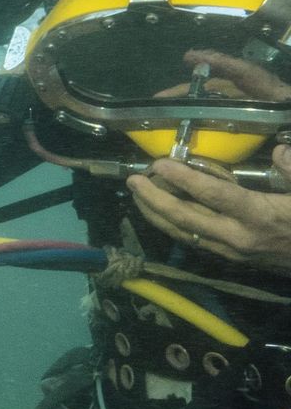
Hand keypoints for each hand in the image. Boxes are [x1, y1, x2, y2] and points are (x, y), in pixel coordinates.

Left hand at [127, 152, 290, 273]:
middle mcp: (238, 237)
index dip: (183, 179)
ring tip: (136, 194)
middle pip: (185, 218)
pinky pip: (193, 241)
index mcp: (259, 216)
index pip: (212, 195)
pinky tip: (159, 214)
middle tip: (132, 179)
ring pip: (183, 233)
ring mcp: (231, 251)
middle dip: (154, 198)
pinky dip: (172, 226)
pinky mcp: (230, 258)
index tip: (160, 163)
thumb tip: (279, 150)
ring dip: (156, 214)